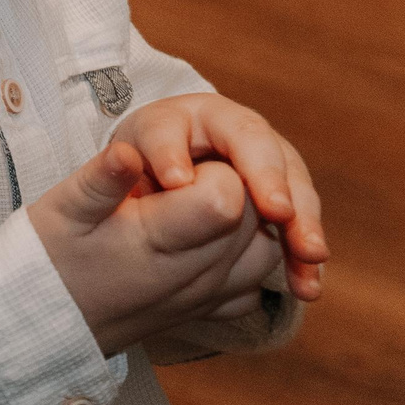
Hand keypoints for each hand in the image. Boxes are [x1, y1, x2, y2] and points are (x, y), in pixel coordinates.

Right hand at [28, 143, 292, 357]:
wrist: (47, 320)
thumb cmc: (51, 257)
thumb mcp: (61, 210)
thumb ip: (101, 180)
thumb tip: (130, 152)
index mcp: (158, 243)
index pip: (226, 196)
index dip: (208, 169)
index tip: (173, 170)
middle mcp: (195, 275)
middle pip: (253, 216)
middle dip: (230, 186)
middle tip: (179, 182)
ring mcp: (208, 298)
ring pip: (266, 249)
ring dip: (247, 221)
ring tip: (197, 206)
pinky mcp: (211, 311)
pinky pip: (257, 283)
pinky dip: (248, 258)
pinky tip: (211, 242)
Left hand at [109, 93, 326, 298]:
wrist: (137, 214)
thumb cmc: (113, 196)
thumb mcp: (96, 186)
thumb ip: (104, 177)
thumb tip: (122, 160)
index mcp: (177, 119)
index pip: (186, 124)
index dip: (183, 151)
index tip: (176, 182)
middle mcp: (227, 134)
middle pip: (258, 144)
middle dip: (270, 179)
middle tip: (277, 213)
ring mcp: (261, 167)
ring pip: (291, 183)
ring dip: (303, 221)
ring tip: (309, 254)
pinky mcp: (278, 205)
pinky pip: (299, 225)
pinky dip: (304, 255)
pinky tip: (307, 286)